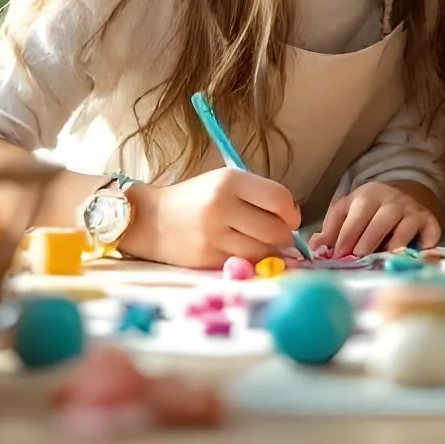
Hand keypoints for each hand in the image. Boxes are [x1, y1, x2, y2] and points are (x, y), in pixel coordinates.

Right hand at [122, 168, 299, 268]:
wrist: (150, 220)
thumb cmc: (196, 199)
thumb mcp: (225, 183)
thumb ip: (259, 195)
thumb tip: (293, 220)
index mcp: (230, 181)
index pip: (279, 198)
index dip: (292, 212)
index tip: (289, 217)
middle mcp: (222, 205)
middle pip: (276, 229)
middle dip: (284, 235)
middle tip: (279, 235)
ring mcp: (214, 234)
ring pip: (263, 250)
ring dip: (271, 251)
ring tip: (261, 244)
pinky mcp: (208, 257)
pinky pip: (245, 263)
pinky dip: (252, 261)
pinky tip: (244, 252)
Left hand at [319, 180, 441, 255]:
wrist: (405, 195)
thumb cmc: (370, 212)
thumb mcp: (349, 213)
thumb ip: (332, 230)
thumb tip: (315, 247)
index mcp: (367, 196)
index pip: (356, 214)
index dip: (346, 235)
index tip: (338, 254)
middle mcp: (392, 200)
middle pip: (381, 217)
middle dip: (368, 239)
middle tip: (357, 258)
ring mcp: (413, 210)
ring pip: (405, 223)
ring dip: (394, 242)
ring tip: (383, 258)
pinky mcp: (430, 221)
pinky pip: (430, 232)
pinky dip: (425, 244)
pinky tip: (414, 256)